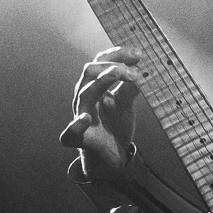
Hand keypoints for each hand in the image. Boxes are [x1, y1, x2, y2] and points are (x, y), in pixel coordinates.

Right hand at [59, 46, 142, 176]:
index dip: (118, 54)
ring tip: (117, 73)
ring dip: (102, 81)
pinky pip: (70, 132)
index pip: (101, 61)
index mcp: (95, 86)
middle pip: (90, 71)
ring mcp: (80, 116)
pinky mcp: (80, 139)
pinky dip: (76, 125)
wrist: (112, 158)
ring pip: (84, 94)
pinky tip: (85, 118)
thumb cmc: (115, 127)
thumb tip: (141, 71)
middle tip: (135, 70)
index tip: (139, 54)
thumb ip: (131, 88)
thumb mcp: (126, 104)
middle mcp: (84, 97)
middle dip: (112, 65)